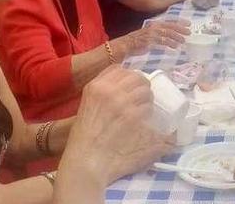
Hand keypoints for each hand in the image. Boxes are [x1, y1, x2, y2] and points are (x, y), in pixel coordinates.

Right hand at [62, 67, 174, 184]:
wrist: (85, 163)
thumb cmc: (84, 141)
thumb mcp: (87, 109)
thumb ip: (103, 97)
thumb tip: (125, 92)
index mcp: (94, 86)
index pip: (118, 69)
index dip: (128, 78)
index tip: (130, 88)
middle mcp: (108, 90)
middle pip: (136, 77)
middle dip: (141, 87)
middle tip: (141, 101)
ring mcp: (122, 102)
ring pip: (145, 91)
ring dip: (147, 101)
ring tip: (144, 113)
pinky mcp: (133, 116)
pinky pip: (149, 108)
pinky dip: (150, 115)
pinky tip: (146, 124)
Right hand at [117, 20, 189, 53]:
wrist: (126, 45)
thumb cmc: (137, 41)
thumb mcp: (149, 34)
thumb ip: (159, 33)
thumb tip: (170, 36)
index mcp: (154, 24)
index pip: (170, 21)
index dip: (180, 22)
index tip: (188, 23)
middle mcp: (154, 27)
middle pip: (170, 27)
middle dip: (181, 29)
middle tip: (189, 32)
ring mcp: (152, 34)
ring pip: (168, 34)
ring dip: (177, 37)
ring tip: (183, 41)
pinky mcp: (150, 41)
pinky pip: (163, 42)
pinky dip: (170, 44)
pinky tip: (175, 47)